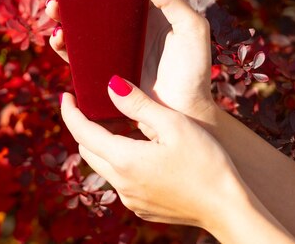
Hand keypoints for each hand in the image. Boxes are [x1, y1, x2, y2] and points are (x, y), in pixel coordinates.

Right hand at [46, 0, 216, 125]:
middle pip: (89, 7)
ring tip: (54, 14)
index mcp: (144, 13)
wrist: (184, 111)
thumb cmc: (194, 70)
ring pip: (78, 30)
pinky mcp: (101, 73)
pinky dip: (63, 47)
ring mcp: (111, 52)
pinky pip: (76, 57)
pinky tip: (59, 40)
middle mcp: (124, 30)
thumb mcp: (191, 28)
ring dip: (61, 19)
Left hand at [60, 77, 239, 227]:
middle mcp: (120, 183)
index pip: (81, 132)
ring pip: (103, 166)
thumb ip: (137, 104)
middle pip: (88, 150)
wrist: (228, 209)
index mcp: (123, 160)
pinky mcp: (141, 208)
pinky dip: (121, 163)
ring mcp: (130, 199)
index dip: (69, 111)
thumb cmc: (206, 163)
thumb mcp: (173, 124)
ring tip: (123, 126)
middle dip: (85, 128)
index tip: (65, 95)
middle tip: (97, 108)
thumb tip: (110, 86)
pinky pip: (120, 181)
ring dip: (104, 146)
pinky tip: (143, 152)